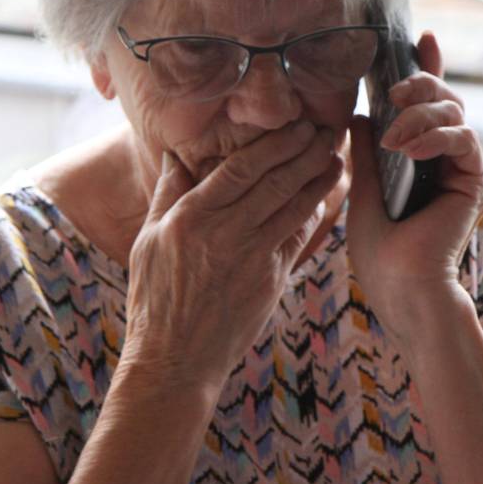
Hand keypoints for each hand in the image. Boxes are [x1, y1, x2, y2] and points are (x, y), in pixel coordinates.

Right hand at [123, 121, 344, 388]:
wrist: (176, 360)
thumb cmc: (154, 299)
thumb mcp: (147, 240)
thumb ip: (167, 193)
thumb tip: (174, 154)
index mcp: (191, 218)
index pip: (241, 167)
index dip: (274, 142)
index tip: (295, 123)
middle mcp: (225, 233)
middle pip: (275, 181)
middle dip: (305, 150)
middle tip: (326, 128)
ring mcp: (252, 257)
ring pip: (294, 207)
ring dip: (319, 178)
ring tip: (335, 155)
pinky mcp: (271, 280)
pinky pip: (298, 238)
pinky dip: (313, 214)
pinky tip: (323, 197)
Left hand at [346, 31, 482, 338]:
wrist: (402, 289)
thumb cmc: (379, 252)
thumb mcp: (363, 190)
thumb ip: (365, 152)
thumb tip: (358, 114)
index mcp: (418, 159)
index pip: (425, 106)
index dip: (427, 69)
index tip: (421, 39)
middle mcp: (444, 159)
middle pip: (444, 99)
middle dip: (421, 83)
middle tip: (395, 89)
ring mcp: (462, 168)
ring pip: (455, 112)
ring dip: (421, 115)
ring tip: (393, 138)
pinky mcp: (475, 181)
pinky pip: (465, 138)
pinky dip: (437, 136)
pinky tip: (410, 149)